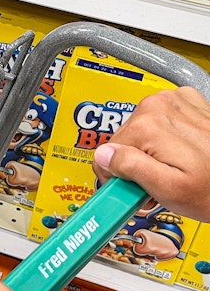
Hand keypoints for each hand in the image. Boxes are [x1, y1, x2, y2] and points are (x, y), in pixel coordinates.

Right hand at [92, 87, 209, 221]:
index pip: (106, 152)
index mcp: (148, 125)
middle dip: (132, 164)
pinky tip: (175, 154)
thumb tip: (104, 156)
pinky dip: (163, 139)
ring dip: (147, 152)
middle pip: (123, 140)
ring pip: (139, 132)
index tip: (129, 189)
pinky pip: (159, 121)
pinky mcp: (187, 104)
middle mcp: (159, 105)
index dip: (115, 176)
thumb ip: (131, 168)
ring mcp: (175, 101)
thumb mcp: (167, 189)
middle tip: (151, 184)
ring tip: (167, 170)